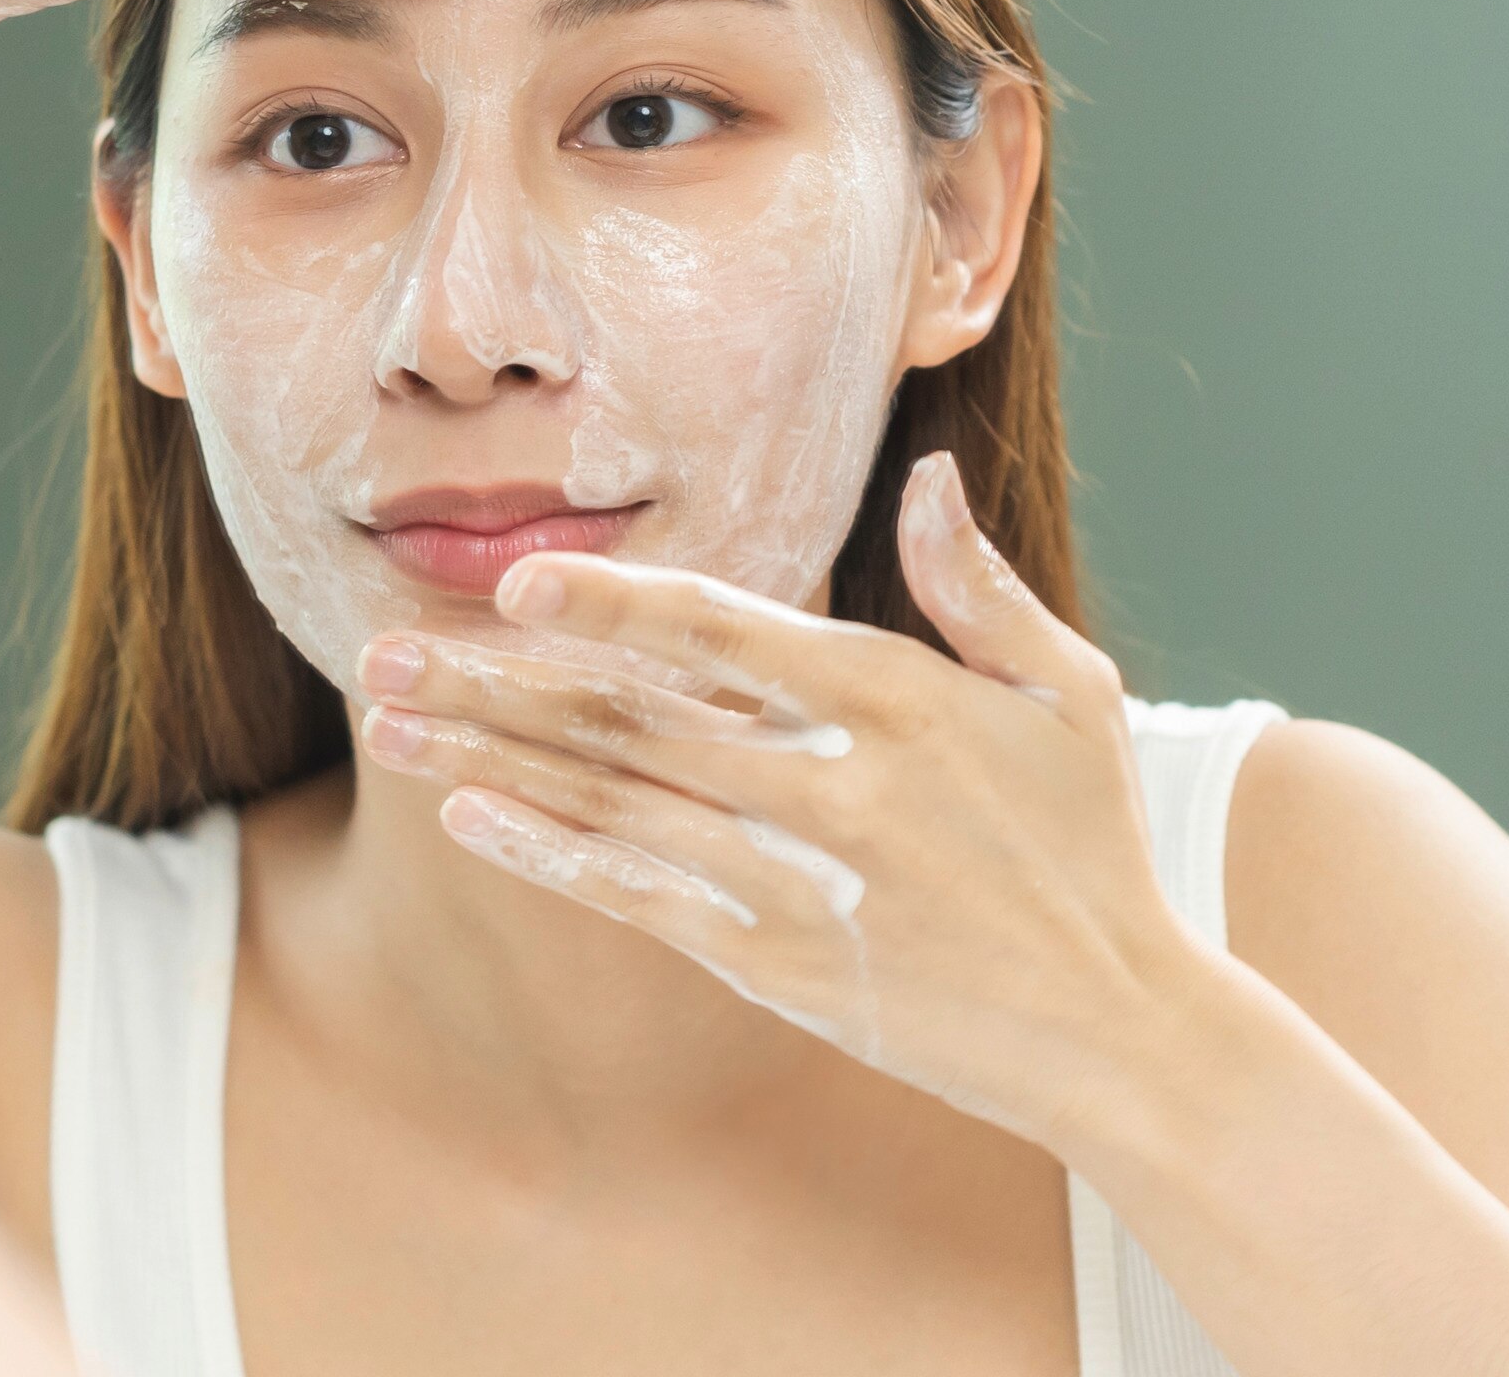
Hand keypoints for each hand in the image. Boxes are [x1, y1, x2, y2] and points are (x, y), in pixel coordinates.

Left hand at [355, 451, 1203, 1140]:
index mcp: (900, 701)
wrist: (1127, 1034)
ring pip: (612, 805)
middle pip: (631, 719)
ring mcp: (801, 882)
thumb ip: (979, 587)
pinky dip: (550, 858)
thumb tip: (926, 474)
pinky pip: (640, 901)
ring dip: (489, 763)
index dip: (615, 606)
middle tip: (381, 655)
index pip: (726, 634)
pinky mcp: (781, 964)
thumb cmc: (1094, 848)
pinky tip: (471, 821)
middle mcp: (835, 787)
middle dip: (495, 684)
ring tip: (389, 727)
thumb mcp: (1071, 696)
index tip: (518, 584)